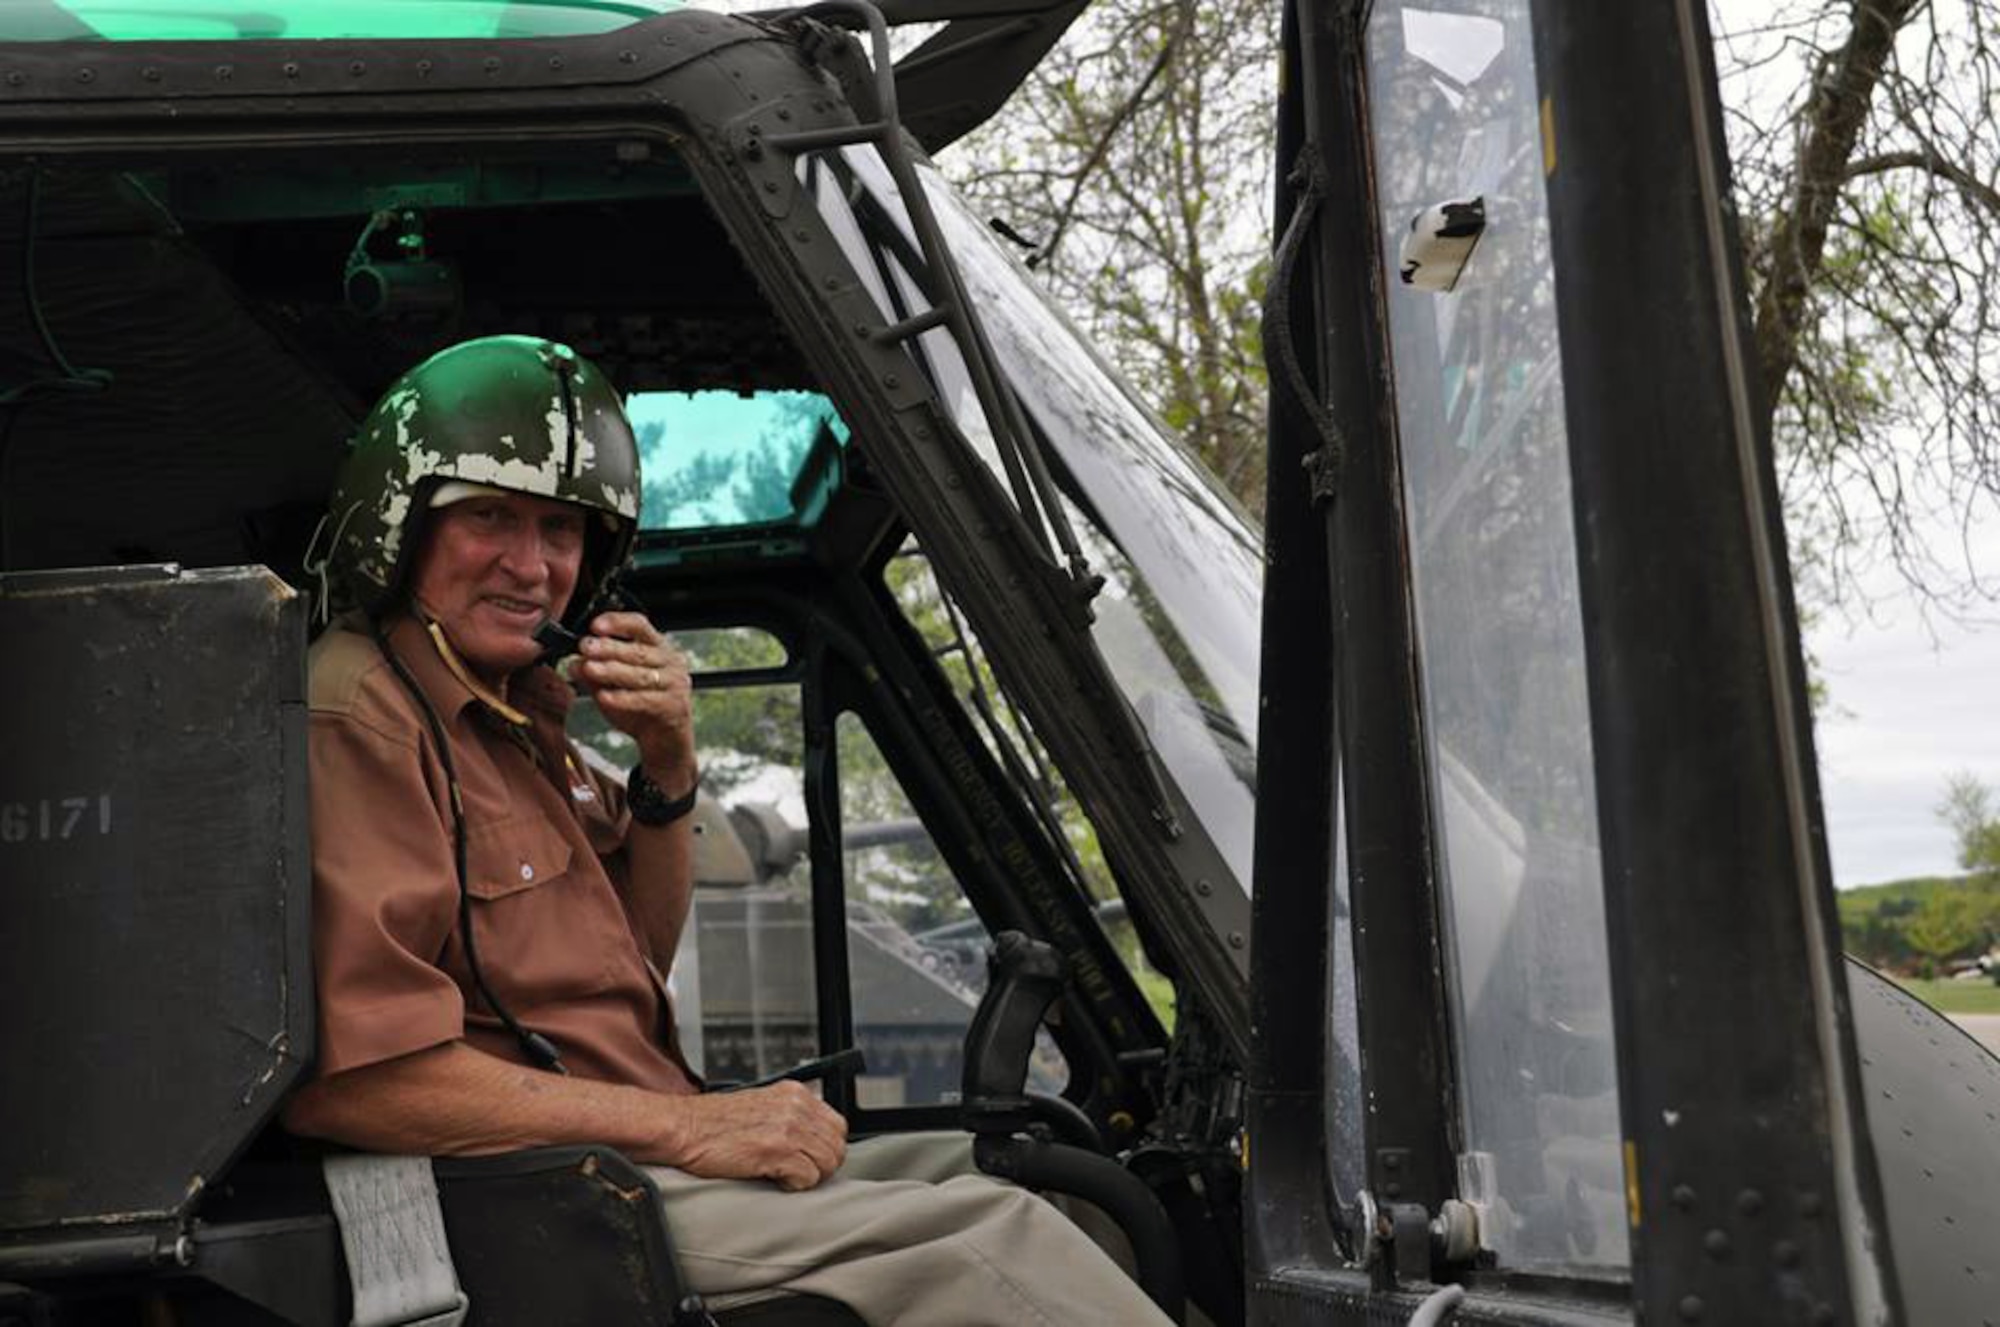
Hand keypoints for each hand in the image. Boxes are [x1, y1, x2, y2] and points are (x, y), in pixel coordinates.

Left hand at [575, 611, 695, 789]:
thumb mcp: (612, 687)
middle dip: (609, 648)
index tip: (595, 626)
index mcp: (658, 648)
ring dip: (612, 671)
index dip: (617, 622)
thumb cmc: (641, 708)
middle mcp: (671, 662)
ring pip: (640, 674)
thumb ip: (595, 675)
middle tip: (585, 647)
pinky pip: (645, 700)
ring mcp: (675, 684)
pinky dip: (623, 698)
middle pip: (638, 650)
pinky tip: (605, 697)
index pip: (639, 625)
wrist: (665, 741)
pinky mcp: (674, 706)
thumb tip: (574, 662)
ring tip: (591, 669)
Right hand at [653, 1082, 847, 1190]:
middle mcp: (795, 1106)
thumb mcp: (761, 1106)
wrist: (683, 1128)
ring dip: (809, 1176)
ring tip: (783, 1174)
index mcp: (794, 1093)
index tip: (810, 1158)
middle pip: (837, 1146)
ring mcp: (787, 1127)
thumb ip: (790, 1115)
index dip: (826, 1147)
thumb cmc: (714, 1124)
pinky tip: (773, 1178)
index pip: (837, 1125)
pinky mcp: (776, 1149)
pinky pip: (808, 1177)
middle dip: (821, 1165)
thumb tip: (814, 1138)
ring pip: (827, 1163)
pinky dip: (793, 1185)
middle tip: (797, 1172)